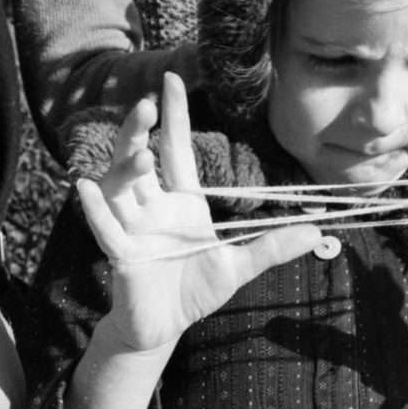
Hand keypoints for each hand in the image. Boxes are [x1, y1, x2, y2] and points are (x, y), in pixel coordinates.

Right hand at [81, 74, 323, 356]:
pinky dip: (97, 209)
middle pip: (138, 160)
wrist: (165, 328)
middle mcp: (152, 208)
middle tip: (146, 105)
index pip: (175, 150)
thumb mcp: (240, 266)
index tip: (171, 80)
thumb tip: (319, 232)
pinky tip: (87, 189)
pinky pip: (105, 228)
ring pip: (119, 188)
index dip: (173, 116)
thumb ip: (273, 246)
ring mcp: (133, 229)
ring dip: (125, 168)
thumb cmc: (195, 289)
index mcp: (181, 202)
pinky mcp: (120, 255)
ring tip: (139, 156)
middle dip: (138, 132)